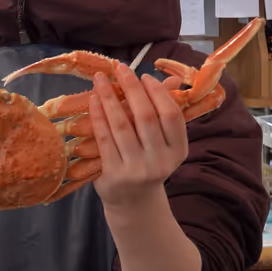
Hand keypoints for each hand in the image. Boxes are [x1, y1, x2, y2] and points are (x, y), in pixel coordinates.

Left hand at [89, 64, 186, 210]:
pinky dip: (98, 116)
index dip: (157, 93)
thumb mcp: (162, 143)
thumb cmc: (148, 163)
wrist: (133, 202)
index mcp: (177, 150)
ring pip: (121, 125)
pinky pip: (104, 138)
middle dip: (131, 88)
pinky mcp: (114, 174)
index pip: (171, 116)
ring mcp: (136, 169)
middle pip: (145, 117)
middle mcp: (160, 161)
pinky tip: (93, 100)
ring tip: (101, 79)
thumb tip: (171, 80)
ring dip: (109, 98)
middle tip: (120, 68)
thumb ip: (163, 114)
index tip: (144, 76)